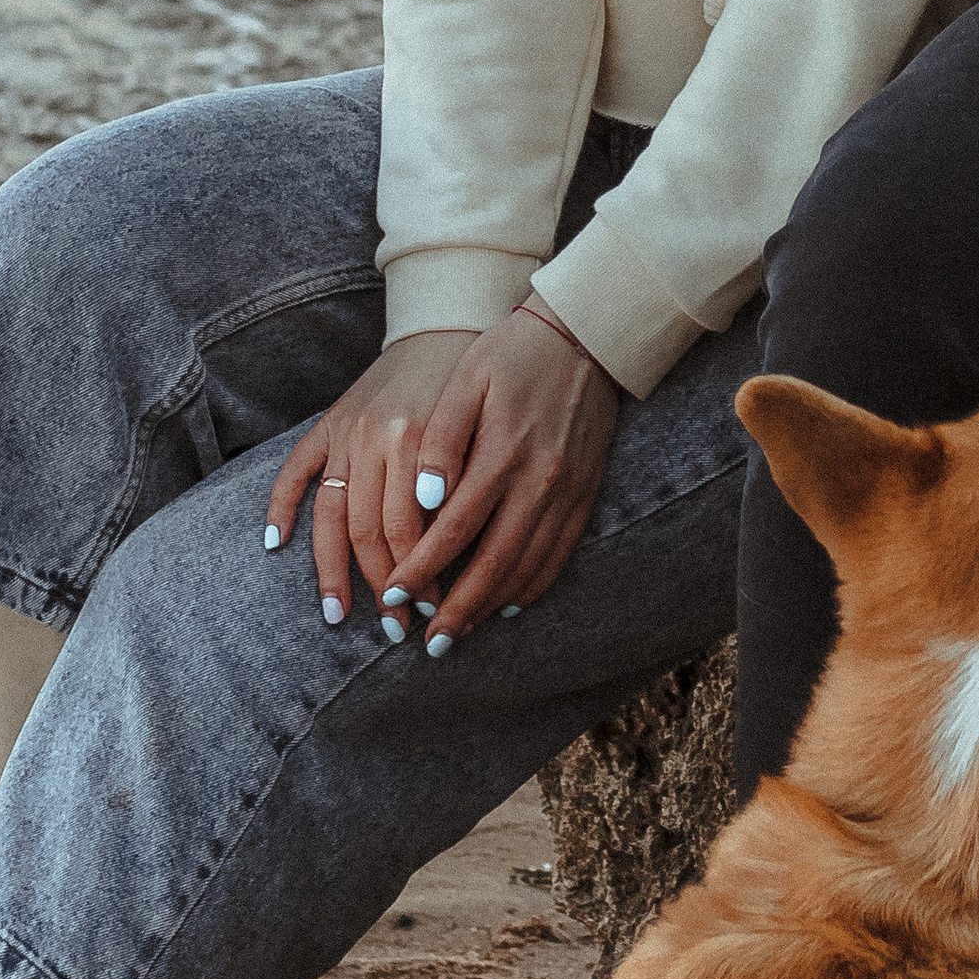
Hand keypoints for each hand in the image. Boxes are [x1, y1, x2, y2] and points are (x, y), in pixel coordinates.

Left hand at [266, 311, 618, 648]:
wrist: (586, 334)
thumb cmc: (512, 352)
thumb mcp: (466, 380)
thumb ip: (441, 439)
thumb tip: (424, 497)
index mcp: (501, 453)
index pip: (454, 529)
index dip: (421, 567)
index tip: (392, 595)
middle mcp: (538, 480)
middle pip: (493, 562)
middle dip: (457, 608)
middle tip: (427, 644)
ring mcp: (567, 492)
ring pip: (528, 566)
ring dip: (491, 606)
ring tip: (459, 634)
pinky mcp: (586, 494)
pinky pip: (559, 554)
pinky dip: (533, 586)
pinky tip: (510, 604)